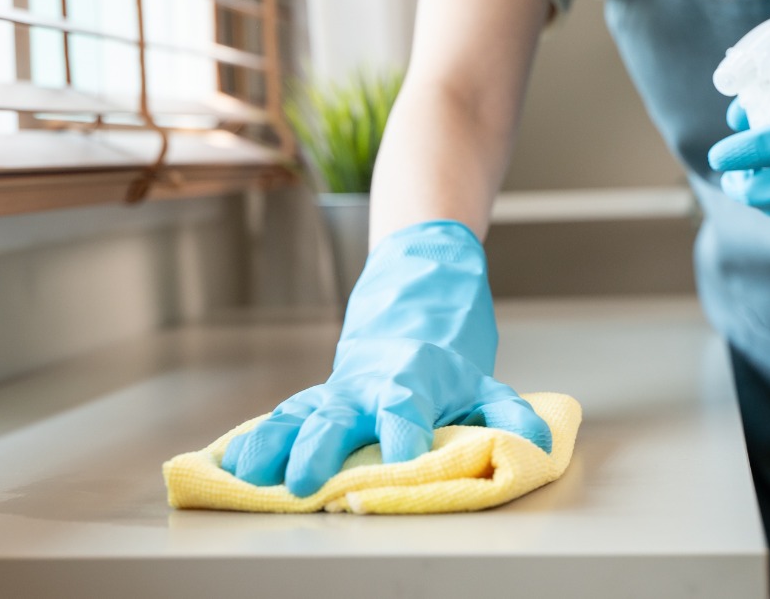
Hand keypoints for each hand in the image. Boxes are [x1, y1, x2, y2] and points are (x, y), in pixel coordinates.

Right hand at [221, 220, 551, 496]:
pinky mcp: (318, 397)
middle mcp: (368, 384)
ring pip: (301, 414)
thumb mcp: (484, 378)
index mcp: (413, 378)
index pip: (408, 407)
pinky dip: (259, 438)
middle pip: (340, 415)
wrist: (412, 288)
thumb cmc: (448, 350)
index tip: (403, 462)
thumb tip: (538, 442)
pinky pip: (286, 417)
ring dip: (276, 444)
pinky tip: (231, 462)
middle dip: (321, 448)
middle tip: (303, 483)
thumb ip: (507, 412)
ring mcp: (338, 389)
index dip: (406, 433)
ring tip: (248, 473)